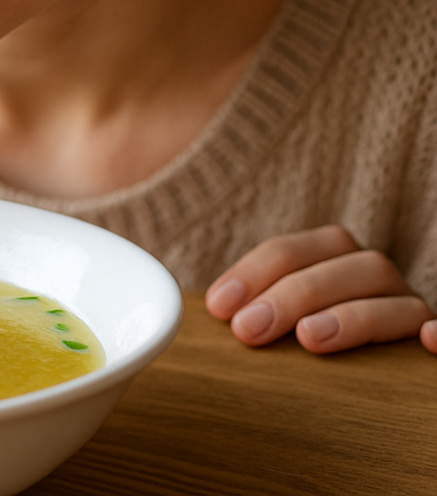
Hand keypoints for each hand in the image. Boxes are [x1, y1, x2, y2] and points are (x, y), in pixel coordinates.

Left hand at [205, 225, 436, 354]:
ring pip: (392, 297)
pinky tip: (425, 344)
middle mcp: (372, 278)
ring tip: (310, 339)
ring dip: (350, 315)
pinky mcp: (433, 337)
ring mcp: (407, 308)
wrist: (373, 375)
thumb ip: (254, 310)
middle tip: (249, 330)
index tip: (219, 308)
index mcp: (330, 260)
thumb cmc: (307, 341)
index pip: (291, 250)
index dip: (253, 273)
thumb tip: (212, 313)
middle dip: (291, 293)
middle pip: (341, 265)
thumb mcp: (280, 321)